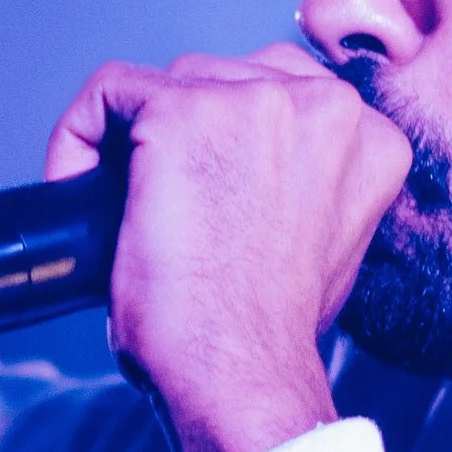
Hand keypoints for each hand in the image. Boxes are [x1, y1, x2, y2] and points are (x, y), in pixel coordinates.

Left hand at [46, 43, 412, 451]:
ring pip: (169, 82)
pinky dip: (80, 135)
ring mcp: (254, 99)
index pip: (284, 93)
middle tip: (158, 200)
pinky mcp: (183, 112)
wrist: (239, 371)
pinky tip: (79, 187)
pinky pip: (109, 92)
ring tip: (123, 203)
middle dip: (184, 133)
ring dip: (135, 136)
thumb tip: (259, 176)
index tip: (204, 187)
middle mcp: (327, 101)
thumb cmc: (271, 331)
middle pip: (226, 79)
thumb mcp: (327, 245)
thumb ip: (311, 186)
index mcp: (372, 135)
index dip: (233, 137)